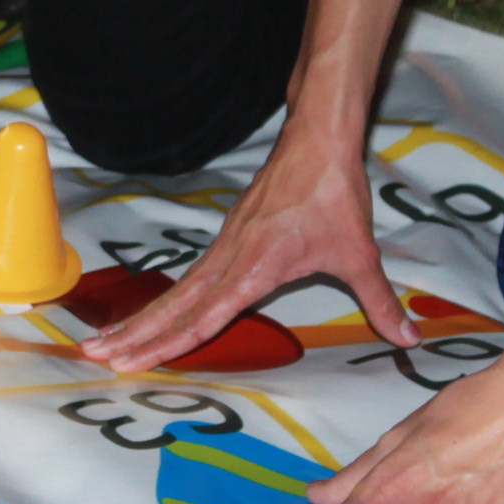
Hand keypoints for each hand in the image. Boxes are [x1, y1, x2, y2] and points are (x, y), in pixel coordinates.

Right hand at [84, 135, 408, 373]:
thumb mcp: (359, 254)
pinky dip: (165, 301)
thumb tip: (410, 338)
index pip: (204, 316)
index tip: (133, 363)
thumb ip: (380, 301)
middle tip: (93, 358)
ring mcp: (224, 247)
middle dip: (134, 335)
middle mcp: (229, 259)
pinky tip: (153, 315)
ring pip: (176, 292)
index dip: (168, 344)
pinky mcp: (227, 238)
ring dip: (140, 319)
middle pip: (173, 306)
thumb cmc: (334, 196)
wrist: (317, 140)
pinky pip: (190, 278)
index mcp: (254, 268)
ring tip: (104, 342)